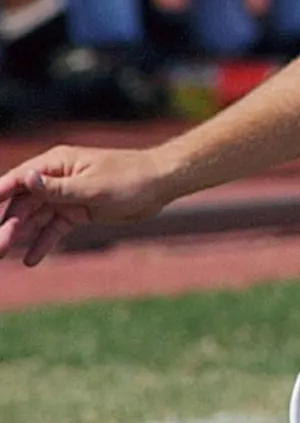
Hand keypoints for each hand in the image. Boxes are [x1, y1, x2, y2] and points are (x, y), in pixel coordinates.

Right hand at [0, 146, 173, 266]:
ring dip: (21, 235)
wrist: (161, 185)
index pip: (17, 180)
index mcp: (56, 163)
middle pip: (23, 203)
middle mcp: (56, 179)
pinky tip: (31, 259)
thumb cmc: (130, 178)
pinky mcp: (78, 211)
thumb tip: (26, 177)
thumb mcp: (93, 186)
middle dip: (7, 224)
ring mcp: (66, 196)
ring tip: (4, 255)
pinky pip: (55, 228)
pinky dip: (44, 242)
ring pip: (36, 218)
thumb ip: (58, 188)